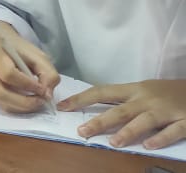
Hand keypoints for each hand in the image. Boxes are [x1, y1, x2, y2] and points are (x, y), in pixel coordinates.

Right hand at [0, 27, 59, 112]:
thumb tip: (47, 95)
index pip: (8, 73)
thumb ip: (48, 74)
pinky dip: (14, 107)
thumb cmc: (20, 51)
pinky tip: (25, 103)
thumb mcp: (39, 57)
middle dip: (23, 101)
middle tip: (41, 101)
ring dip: (19, 106)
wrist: (2, 47)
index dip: (27, 85)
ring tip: (35, 103)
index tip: (43, 89)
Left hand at [59, 79, 185, 149]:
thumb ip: (122, 101)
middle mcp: (146, 99)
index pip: (102, 92)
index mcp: (133, 90)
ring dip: (128, 131)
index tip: (62, 107)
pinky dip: (161, 138)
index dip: (81, 99)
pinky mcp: (185, 120)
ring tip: (113, 143)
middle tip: (83, 131)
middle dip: (100, 121)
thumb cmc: (166, 92)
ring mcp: (165, 110)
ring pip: (145, 121)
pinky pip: (173, 130)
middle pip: (120, 110)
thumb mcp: (142, 91)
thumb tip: (93, 110)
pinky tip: (149, 146)